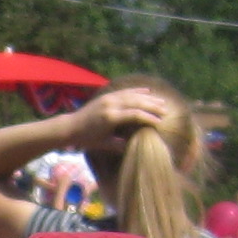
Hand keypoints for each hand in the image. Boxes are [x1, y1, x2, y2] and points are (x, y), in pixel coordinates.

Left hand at [67, 85, 187, 157]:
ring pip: (132, 95)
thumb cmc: (87, 139)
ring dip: (148, 98)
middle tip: (166, 110)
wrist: (71, 126)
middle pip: (136, 102)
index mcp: (111, 117)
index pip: (135, 115)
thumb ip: (120, 145)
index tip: (160, 122)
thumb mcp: (104, 144)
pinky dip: (137, 91)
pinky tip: (147, 91)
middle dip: (152, 106)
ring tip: (161, 101)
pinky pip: (125, 91)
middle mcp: (111, 105)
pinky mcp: (107, 96)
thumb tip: (136, 146)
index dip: (148, 118)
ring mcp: (109, 98)